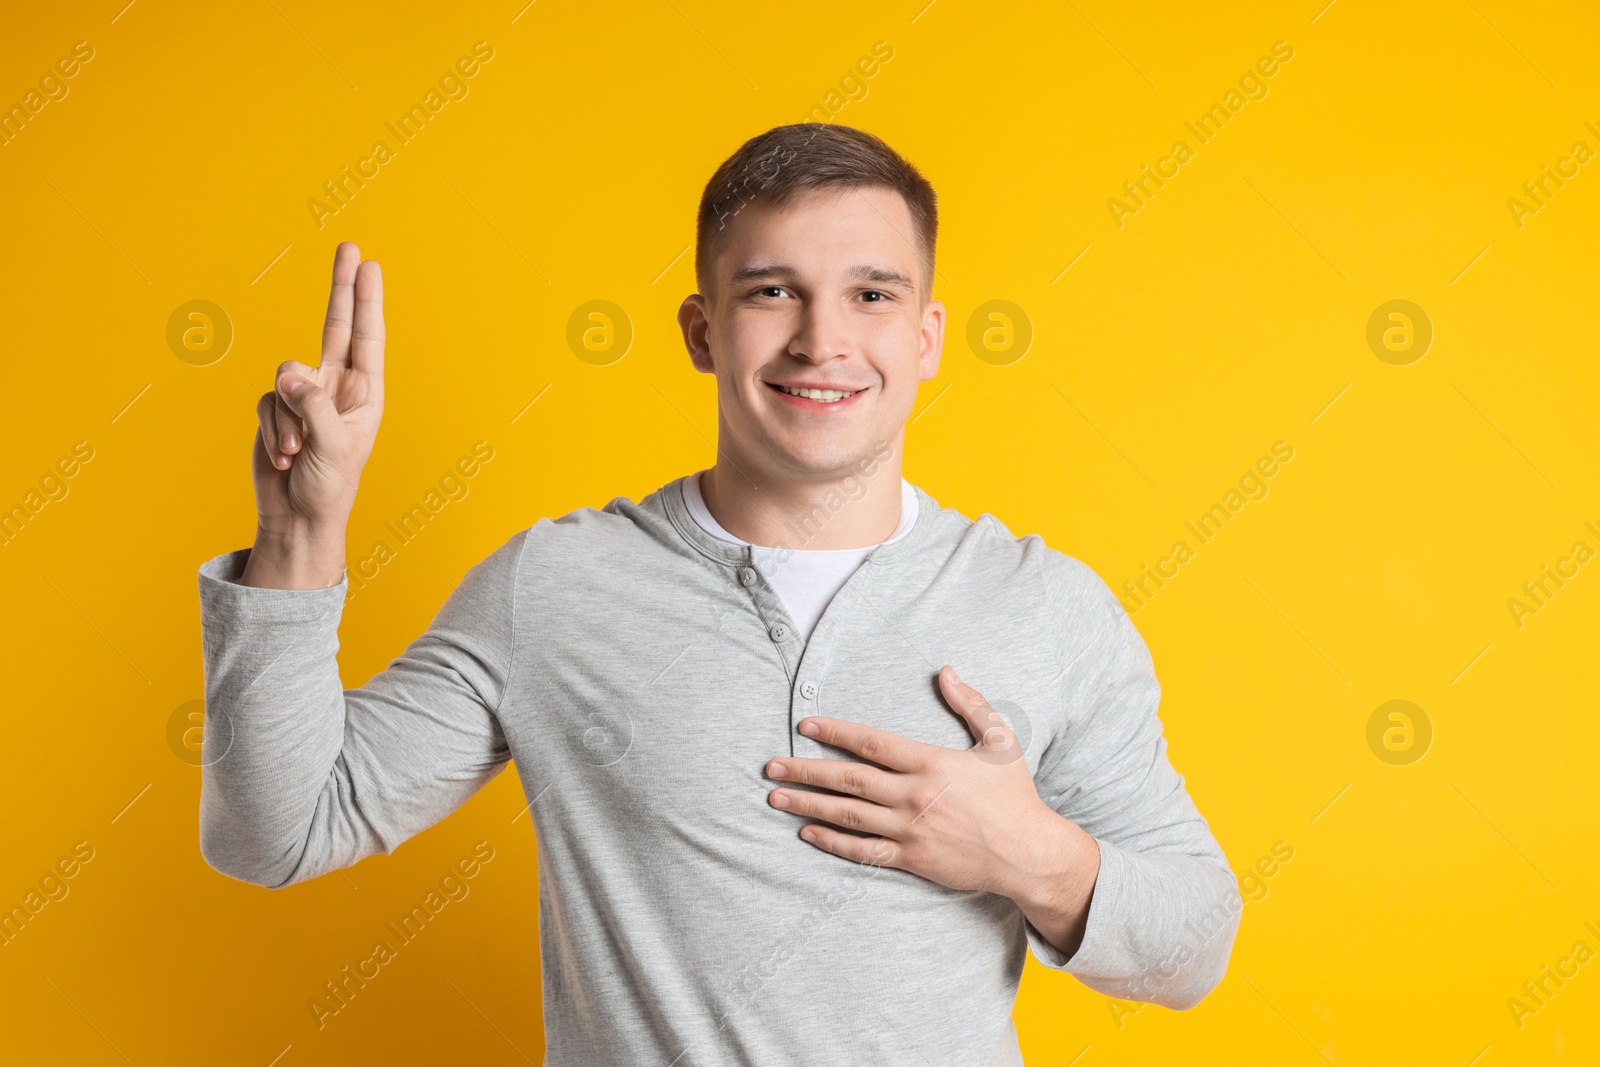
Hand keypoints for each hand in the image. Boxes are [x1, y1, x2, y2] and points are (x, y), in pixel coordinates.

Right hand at [242, 243, 383, 586]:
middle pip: (334, 326)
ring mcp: (305, 397)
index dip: (366, 300)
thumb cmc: (329, 487)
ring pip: (285, 376)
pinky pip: (265, 400)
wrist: (297, 517)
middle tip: (349, 246)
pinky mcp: (275, 409)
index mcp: (364, 394)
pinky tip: (282, 455)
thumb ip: (313, 406)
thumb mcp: (332, 447)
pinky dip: (270, 428)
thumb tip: (289, 375)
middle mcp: (336, 388)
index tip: (369, 265)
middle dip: (340, 288)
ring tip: (297, 451)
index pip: (366, 337)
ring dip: (287, 417)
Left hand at [765, 666, 1095, 899]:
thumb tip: (946, 670)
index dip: (835, 732)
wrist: (1028, 852)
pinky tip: (807, 832)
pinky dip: (833, 842)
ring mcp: (910, 830)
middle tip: (771, 765)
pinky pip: (863, 851)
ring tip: (776, 796)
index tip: (805, 726)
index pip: (871, 743)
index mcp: (931, 763)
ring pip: (848, 815)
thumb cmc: (1014, 794)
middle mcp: (914, 796)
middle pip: (848, 780)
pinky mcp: (911, 859)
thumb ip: (970, 704)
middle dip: (806, 770)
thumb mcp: (1000, 741)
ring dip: (808, 804)